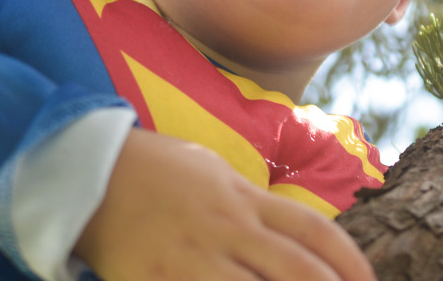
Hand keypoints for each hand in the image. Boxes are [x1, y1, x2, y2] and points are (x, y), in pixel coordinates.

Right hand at [73, 129, 375, 280]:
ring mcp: (193, 260)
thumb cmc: (156, 171)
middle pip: (300, 274)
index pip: (316, 232)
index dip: (352, 264)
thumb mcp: (215, 174)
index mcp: (244, 199)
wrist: (90, 173)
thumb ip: (255, 206)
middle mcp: (228, 230)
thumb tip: (297, 237)